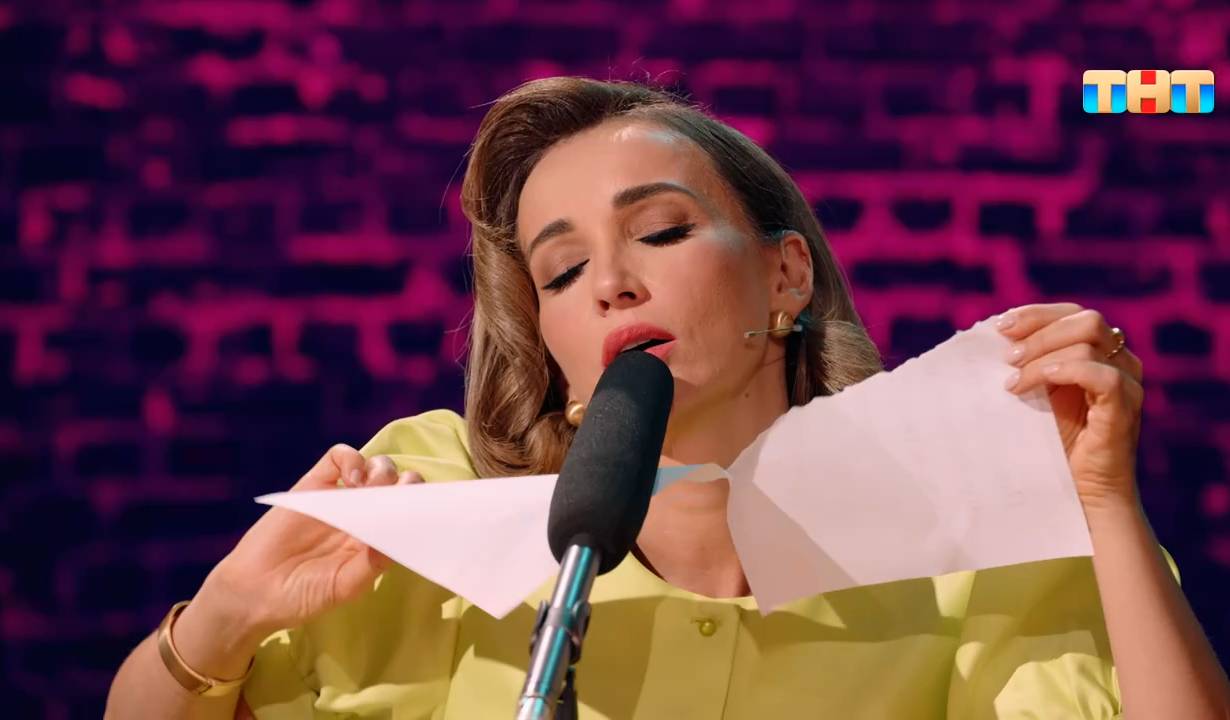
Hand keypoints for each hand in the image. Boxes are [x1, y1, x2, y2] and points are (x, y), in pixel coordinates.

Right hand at [196, 446, 422, 638]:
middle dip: (405, 484)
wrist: (254, 592)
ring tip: (371, 487)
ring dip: (382, 470)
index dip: (418, 504)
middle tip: (402, 493)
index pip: (408, 511)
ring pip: (372, 466)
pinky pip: (337, 458)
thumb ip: (373, 562)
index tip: (422, 506)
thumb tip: (398, 535)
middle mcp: (362, 515)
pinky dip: (351, 459)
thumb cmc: (303, 595)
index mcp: (377, 538)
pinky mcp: (312, 485)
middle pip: (396, 485)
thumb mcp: (345, 585)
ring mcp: (338, 498)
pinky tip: (351, 478)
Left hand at [997, 303, 1143, 511]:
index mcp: (1099, 353)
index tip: (999, 327)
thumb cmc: (1052, 444)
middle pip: (1085, 319)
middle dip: (1038, 331)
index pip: (1072, 313)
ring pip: (1090, 341)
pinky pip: (1105, 375)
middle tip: (1005, 357)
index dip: (1036, 314)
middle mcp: (1121, 362)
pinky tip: (1038, 382)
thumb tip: (989, 336)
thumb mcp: (1035, 394)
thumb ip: (1025, 364)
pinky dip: (1068, 370)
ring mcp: (1128, 383)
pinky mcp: (1125, 408)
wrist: (1078, 493)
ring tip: (1013, 381)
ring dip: (1043, 355)